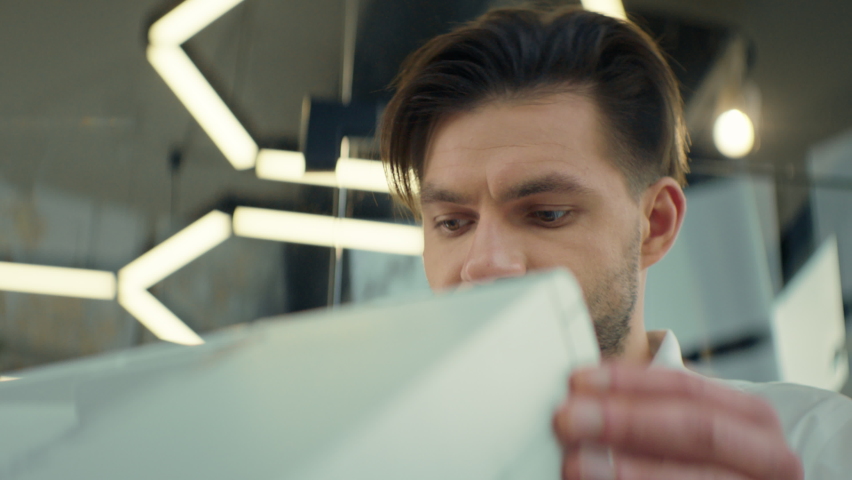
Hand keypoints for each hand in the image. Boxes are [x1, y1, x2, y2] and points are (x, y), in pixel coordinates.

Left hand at [553, 364, 803, 479]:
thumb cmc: (703, 468)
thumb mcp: (685, 436)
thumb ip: (646, 416)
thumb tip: (579, 401)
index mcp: (752, 421)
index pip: (689, 390)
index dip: (630, 383)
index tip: (578, 380)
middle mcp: (770, 458)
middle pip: (697, 431)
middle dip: (628, 422)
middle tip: (567, 418)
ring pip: (694, 478)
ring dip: (628, 471)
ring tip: (576, 463)